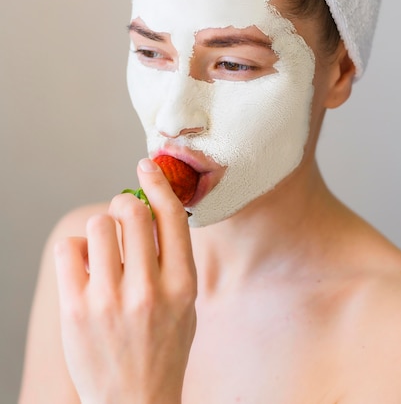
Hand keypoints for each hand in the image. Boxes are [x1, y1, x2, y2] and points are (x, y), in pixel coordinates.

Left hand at [54, 158, 196, 403]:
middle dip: (125, 204)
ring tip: (104, 250)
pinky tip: (85, 267)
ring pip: (98, 225)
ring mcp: (108, 302)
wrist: (134, 402)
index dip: (158, 182)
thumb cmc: (163, 347)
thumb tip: (151, 204)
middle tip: (122, 215)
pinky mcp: (76, 310)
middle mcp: (147, 291)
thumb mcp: (186, 303)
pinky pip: (69, 249)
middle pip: (131, 212)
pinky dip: (76, 250)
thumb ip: (174, 257)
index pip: (171, 217)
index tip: (146, 165)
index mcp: (182, 286)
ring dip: (101, 229)